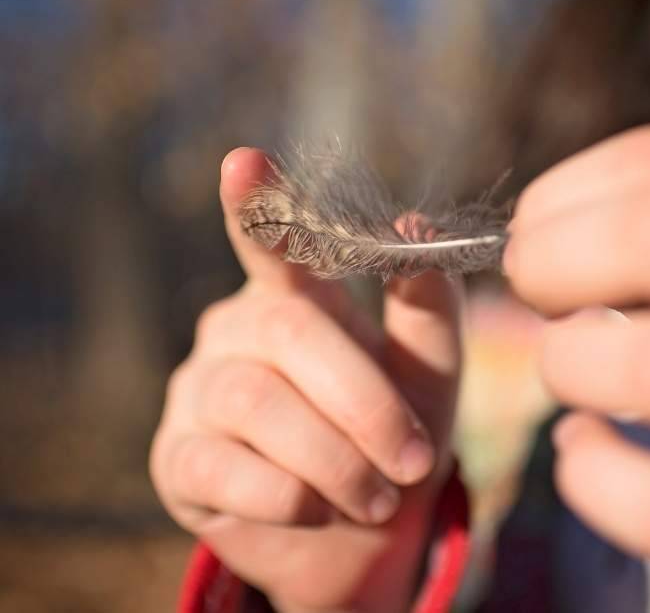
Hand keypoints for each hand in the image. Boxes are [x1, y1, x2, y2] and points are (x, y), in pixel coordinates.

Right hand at [150, 148, 462, 612]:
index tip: (245, 161)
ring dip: (334, 458)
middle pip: (290, 330)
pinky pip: (220, 467)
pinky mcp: (178, 459)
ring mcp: (198, 391)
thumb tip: (415, 225)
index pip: (272, 239)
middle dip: (363, 400)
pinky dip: (285, 494)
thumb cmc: (392, 432)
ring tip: (380, 498)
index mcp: (295, 297)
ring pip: (257, 401)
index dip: (258, 204)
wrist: (359, 531)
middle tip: (414, 461)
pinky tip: (317, 509)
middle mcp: (237, 329)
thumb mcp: (428, 370)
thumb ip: (427, 304)